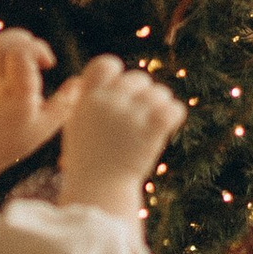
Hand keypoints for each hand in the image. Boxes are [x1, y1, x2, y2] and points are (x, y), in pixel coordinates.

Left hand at [0, 28, 58, 190]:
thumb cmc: (15, 140)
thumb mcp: (46, 126)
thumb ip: (66, 103)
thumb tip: (81, 81)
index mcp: (18, 95)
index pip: (20, 55)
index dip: (37, 49)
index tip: (49, 64)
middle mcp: (0, 84)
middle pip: (3, 46)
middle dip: (26, 40)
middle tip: (39, 57)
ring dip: (13, 39)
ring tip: (29, 50)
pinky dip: (3, 44)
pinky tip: (17, 55)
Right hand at [54, 56, 186, 219]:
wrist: (98, 190)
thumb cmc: (88, 161)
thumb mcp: (78, 125)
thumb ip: (89, 99)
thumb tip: (103, 77)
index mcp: (89, 97)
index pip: (106, 64)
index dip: (116, 74)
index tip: (118, 92)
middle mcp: (110, 100)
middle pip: (139, 78)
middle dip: (142, 95)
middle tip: (139, 118)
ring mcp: (132, 113)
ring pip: (160, 93)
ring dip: (159, 106)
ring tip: (151, 126)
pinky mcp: (152, 127)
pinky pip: (175, 109)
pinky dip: (174, 116)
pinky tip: (167, 127)